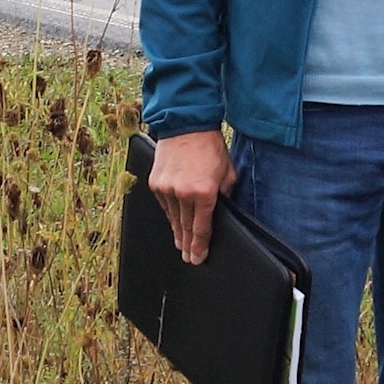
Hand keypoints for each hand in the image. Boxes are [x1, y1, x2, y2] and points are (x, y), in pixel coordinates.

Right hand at [145, 128, 232, 263]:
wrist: (186, 124)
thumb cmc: (210, 146)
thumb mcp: (228, 172)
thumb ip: (225, 194)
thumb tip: (221, 210)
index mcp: (205, 192)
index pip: (202, 229)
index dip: (200, 247)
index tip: (198, 258)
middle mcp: (183, 193)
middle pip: (185, 227)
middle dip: (188, 245)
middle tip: (189, 258)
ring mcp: (166, 188)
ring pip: (173, 218)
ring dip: (178, 233)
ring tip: (180, 245)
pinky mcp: (156, 182)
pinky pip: (164, 205)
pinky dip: (170, 215)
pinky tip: (174, 223)